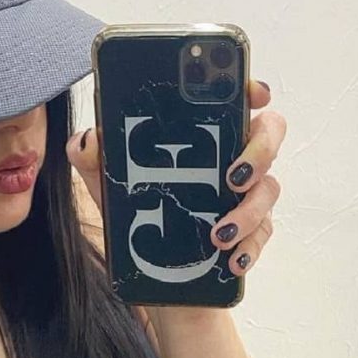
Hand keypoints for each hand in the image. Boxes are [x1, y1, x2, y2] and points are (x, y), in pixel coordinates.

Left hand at [67, 79, 285, 275]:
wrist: (149, 266)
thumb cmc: (136, 208)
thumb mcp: (108, 179)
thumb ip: (92, 154)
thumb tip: (89, 140)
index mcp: (206, 132)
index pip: (238, 99)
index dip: (252, 90)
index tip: (256, 94)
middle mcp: (234, 156)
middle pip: (269, 134)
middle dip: (259, 152)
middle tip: (233, 176)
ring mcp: (247, 193)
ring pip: (267, 189)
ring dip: (248, 211)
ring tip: (218, 233)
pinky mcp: (251, 230)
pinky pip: (262, 235)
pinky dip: (249, 247)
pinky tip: (231, 259)